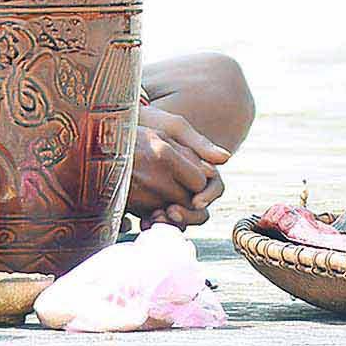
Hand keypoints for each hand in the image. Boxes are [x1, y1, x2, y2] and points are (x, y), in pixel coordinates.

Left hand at [126, 107, 230, 228]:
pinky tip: (142, 223)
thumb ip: (198, 144)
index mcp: (199, 166)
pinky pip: (158, 219)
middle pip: (198, 210)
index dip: (208, 196)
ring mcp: (169, 195)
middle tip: (170, 213)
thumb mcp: (173, 128)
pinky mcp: (150, 203)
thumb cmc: (152, 121)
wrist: (120, 125)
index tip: (196, 202)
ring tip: (154, 219)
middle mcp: (187, 184)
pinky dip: (153, 223)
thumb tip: (225, 158)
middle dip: (188, 215)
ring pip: (179, 218)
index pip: (214, 187)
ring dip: (170, 222)